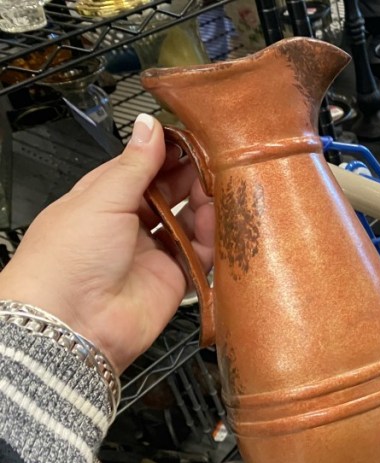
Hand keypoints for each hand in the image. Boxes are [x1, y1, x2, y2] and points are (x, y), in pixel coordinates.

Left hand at [0, 114, 213, 372]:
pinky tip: (217, 223)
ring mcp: (151, 251)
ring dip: (205, 204)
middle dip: (191, 176)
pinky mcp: (172, 278)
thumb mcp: (101, 198)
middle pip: (170, 191)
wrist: (72, 324)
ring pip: (189, 220)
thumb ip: (135, 163)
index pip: (142, 166)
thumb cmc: (65, 261)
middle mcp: (128, 224)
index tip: (192, 139)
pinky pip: (201, 254)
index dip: (167, 152)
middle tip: (213, 161)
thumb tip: (148, 125)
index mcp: (102, 198)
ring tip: (219, 190)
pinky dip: (213, 239)